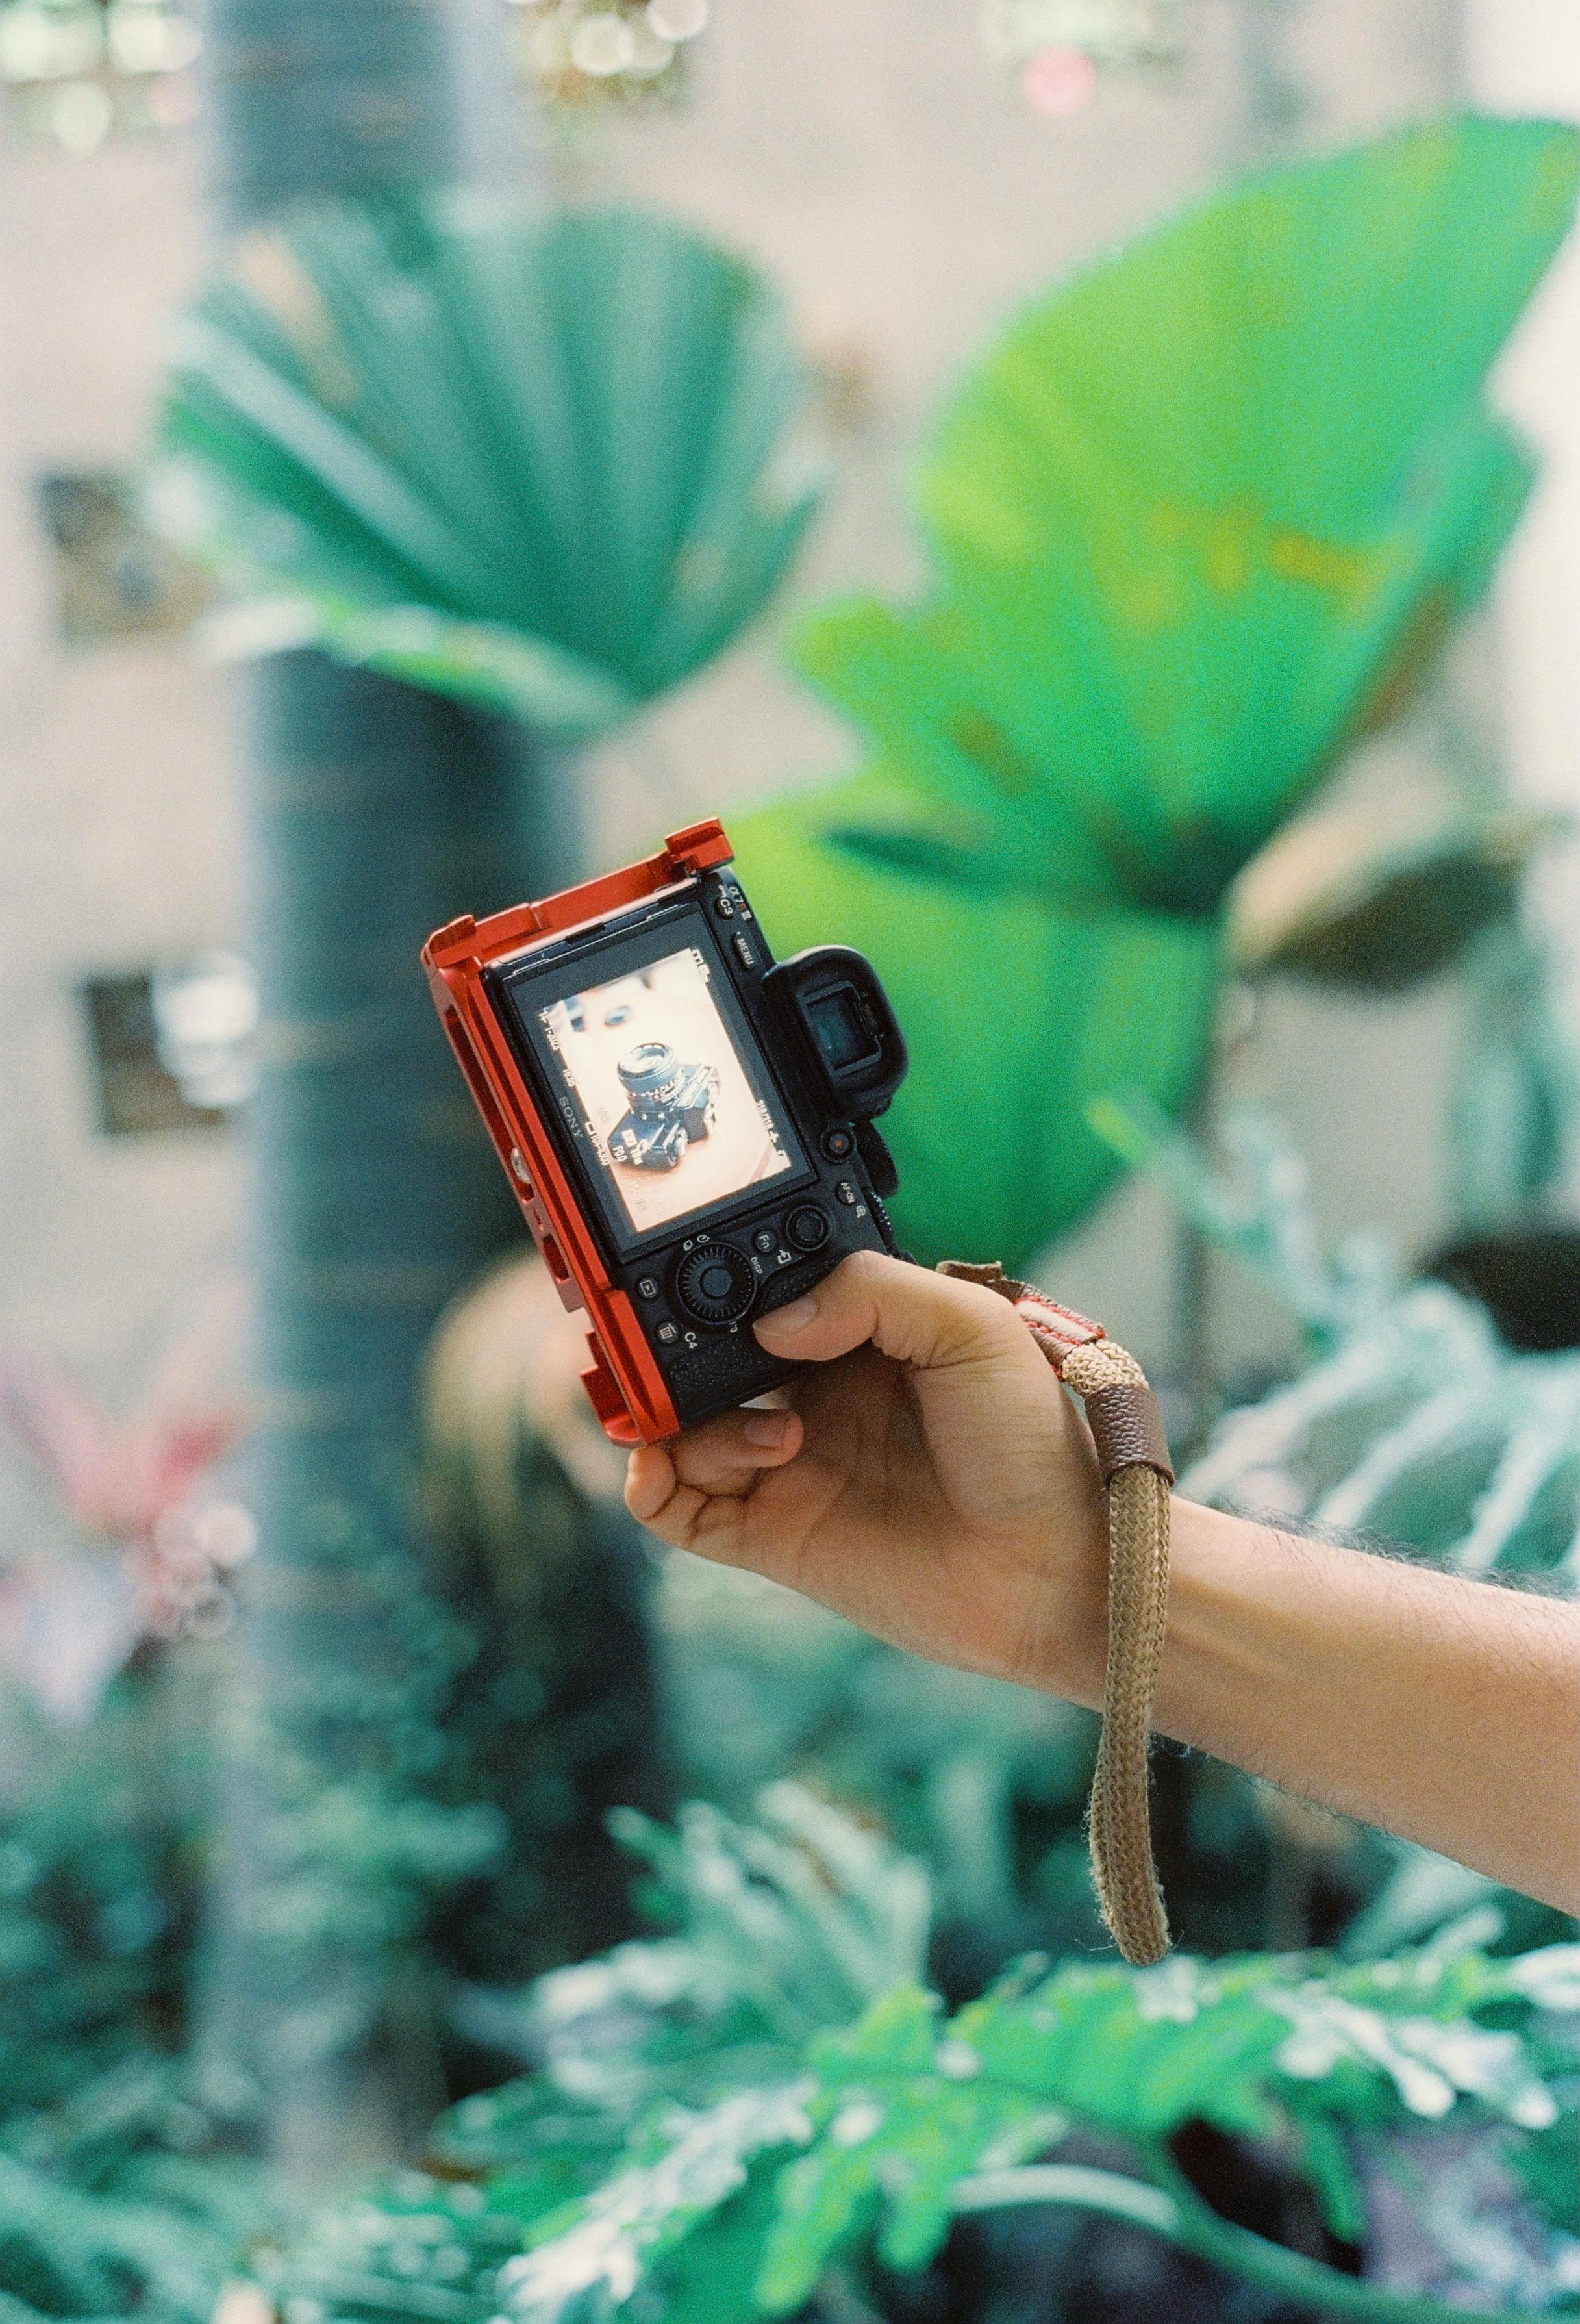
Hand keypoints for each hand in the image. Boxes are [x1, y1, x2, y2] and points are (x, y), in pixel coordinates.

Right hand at [624, 1252, 1110, 1702]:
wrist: (1055, 1571)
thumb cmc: (1034, 1446)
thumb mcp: (973, 1329)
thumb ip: (873, 1292)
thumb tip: (772, 1323)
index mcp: (858, 1341)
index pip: (763, 1301)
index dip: (725, 1291)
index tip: (703, 1281)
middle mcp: (813, 1401)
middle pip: (705, 1364)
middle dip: (673, 1352)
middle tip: (673, 1351)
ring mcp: (788, 1471)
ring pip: (681, 1432)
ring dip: (683, 1421)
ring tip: (771, 1442)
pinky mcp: (773, 1539)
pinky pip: (678, 1510)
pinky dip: (649, 1484)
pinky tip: (672, 1464)